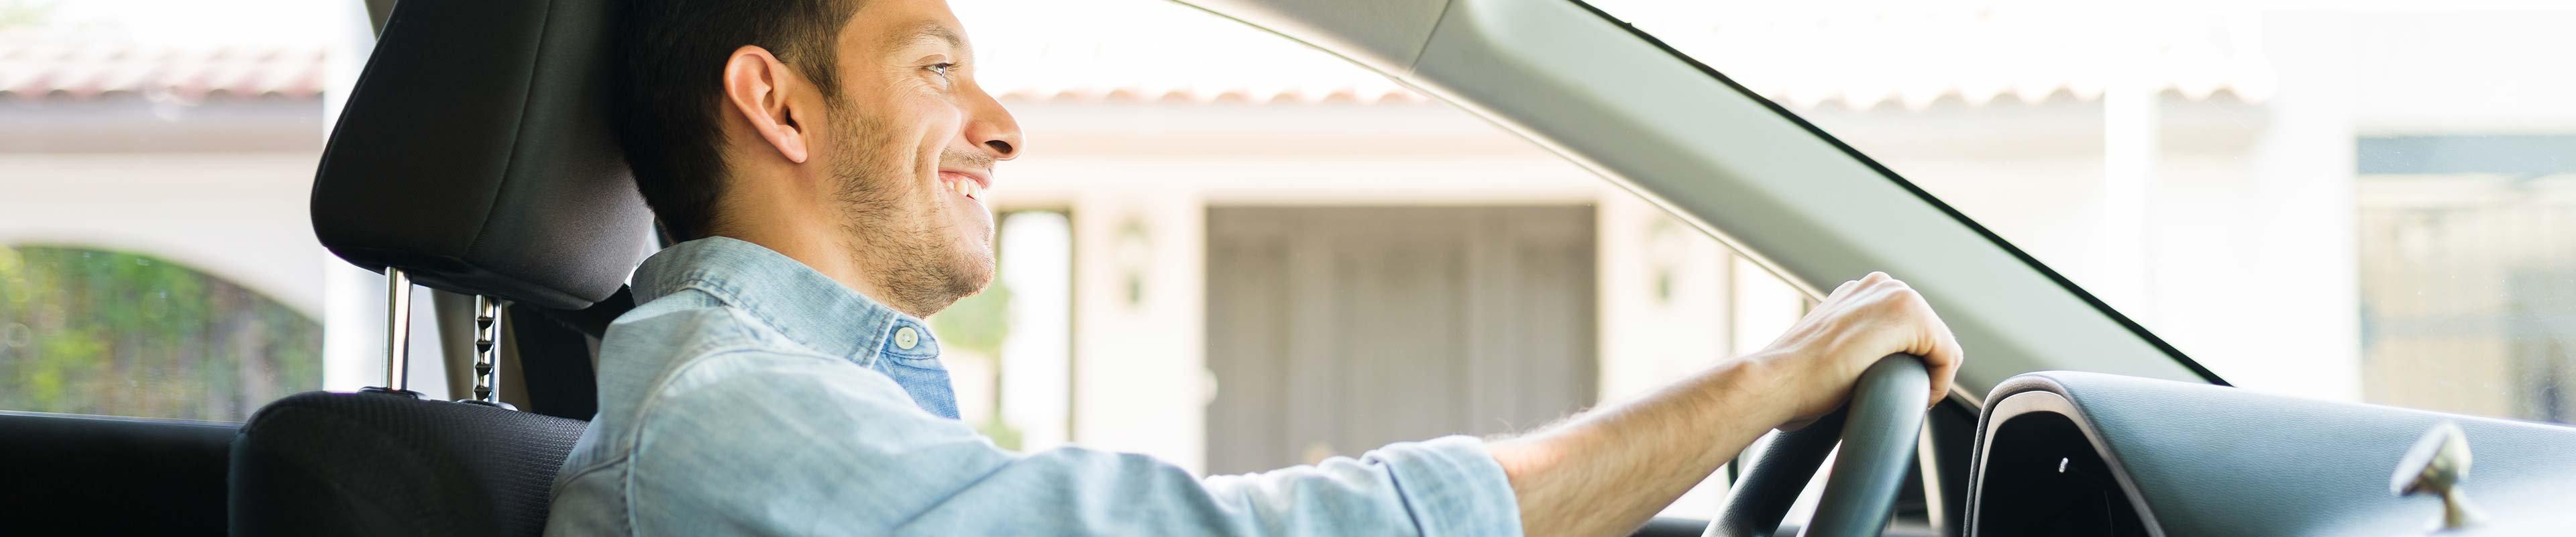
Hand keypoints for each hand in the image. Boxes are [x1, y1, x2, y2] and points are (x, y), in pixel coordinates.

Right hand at [1746, 272, 1962, 429]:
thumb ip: (1853, 345)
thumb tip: (1865, 368)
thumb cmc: (1793, 379)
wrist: (1775, 380)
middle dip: (1924, 368)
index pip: (1912, 330)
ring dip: (1932, 375)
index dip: (1912, 365)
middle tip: (1900, 397)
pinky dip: (1940, 382)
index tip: (1894, 388)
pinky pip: (1947, 354)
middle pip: (1930, 335)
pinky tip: (1919, 397)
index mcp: (1860, 292)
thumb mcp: (1830, 351)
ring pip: (1941, 344)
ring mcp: (1893, 294)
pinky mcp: (1906, 315)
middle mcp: (1879, 285)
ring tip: (1908, 398)